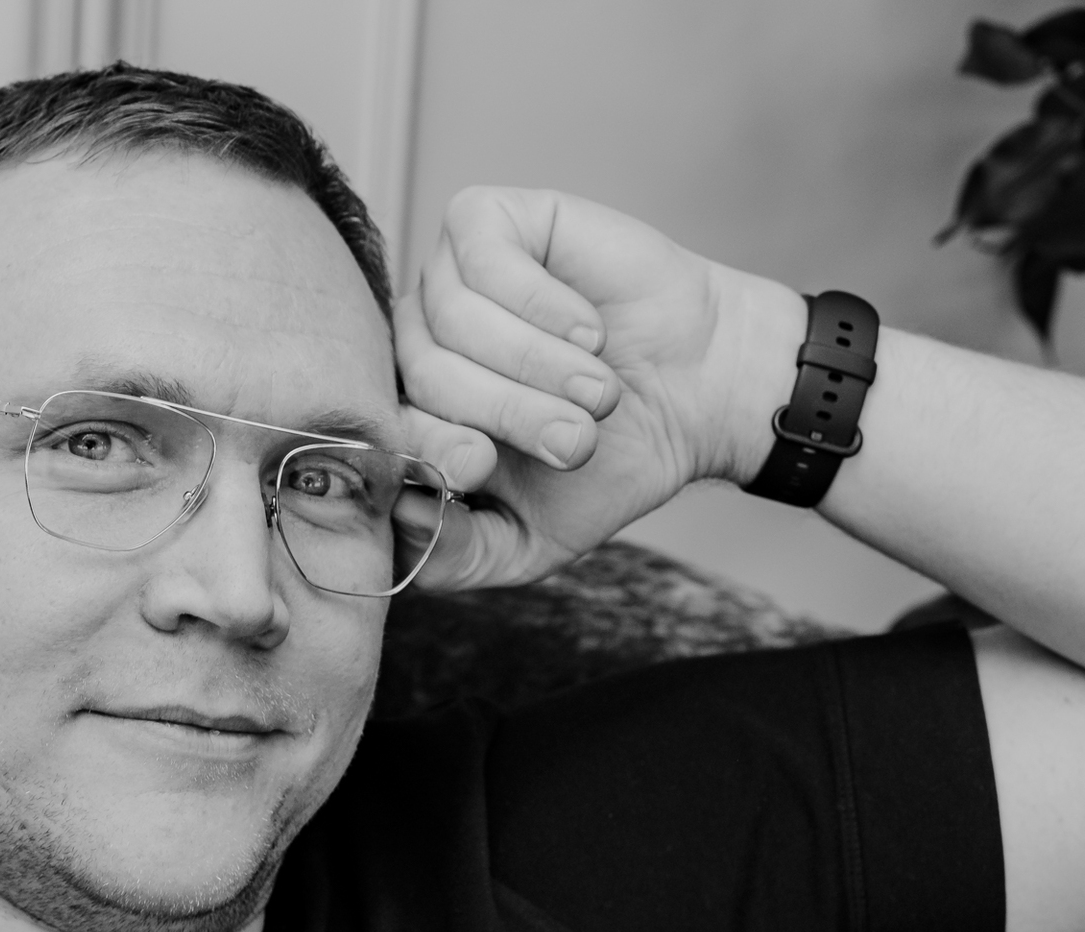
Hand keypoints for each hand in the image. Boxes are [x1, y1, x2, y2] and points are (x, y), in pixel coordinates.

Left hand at [394, 186, 803, 589]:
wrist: (701, 394)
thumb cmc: (611, 461)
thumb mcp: (529, 541)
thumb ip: (457, 556)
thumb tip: (400, 517)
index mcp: (414, 414)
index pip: (383, 429)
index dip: (429, 450)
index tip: (486, 465)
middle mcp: (419, 341)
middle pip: (421, 375)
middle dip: (504, 413)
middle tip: (573, 439)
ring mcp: (447, 278)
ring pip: (451, 319)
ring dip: (536, 365)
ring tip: (597, 388)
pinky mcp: (487, 222)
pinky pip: (482, 259)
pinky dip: (543, 306)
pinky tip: (588, 328)